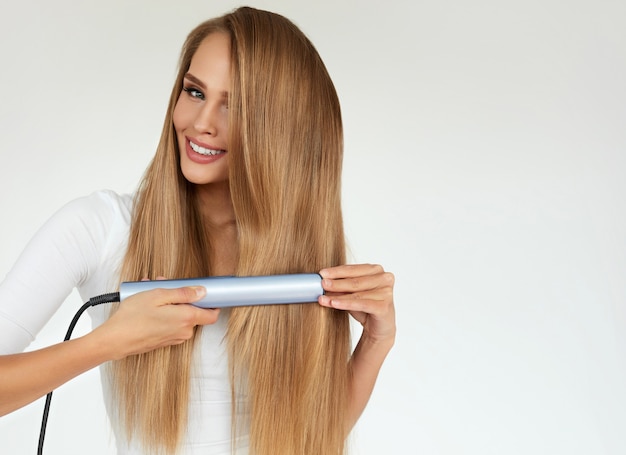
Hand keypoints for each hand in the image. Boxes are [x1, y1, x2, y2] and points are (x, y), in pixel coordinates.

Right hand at [93, 286, 218, 358]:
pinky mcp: (165, 340)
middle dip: (182, 297)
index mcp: (187, 319)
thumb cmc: (133, 317)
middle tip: (165, 286)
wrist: (115, 340)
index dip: (212, 303)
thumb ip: (183, 293)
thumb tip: (202, 291)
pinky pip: (171, 323)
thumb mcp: (158, 295)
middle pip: (193, 311)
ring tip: (151, 292)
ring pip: (181, 316)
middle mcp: (184, 331)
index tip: (207, 293)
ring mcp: (175, 337)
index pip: (212, 315)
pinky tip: (148, 304)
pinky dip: (164, 313)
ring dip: (170, 303)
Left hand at [318, 264, 395, 345]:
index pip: (353, 269)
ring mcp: (386, 292)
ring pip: (356, 294)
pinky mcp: (384, 306)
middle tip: (321, 284)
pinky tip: (334, 304)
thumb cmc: (366, 307)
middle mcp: (384, 278)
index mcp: (376, 270)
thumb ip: (340, 287)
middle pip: (355, 281)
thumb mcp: (350, 294)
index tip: (322, 273)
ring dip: (337, 295)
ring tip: (323, 297)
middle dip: (336, 283)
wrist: (379, 328)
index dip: (336, 271)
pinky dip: (346, 304)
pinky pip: (361, 304)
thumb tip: (322, 282)